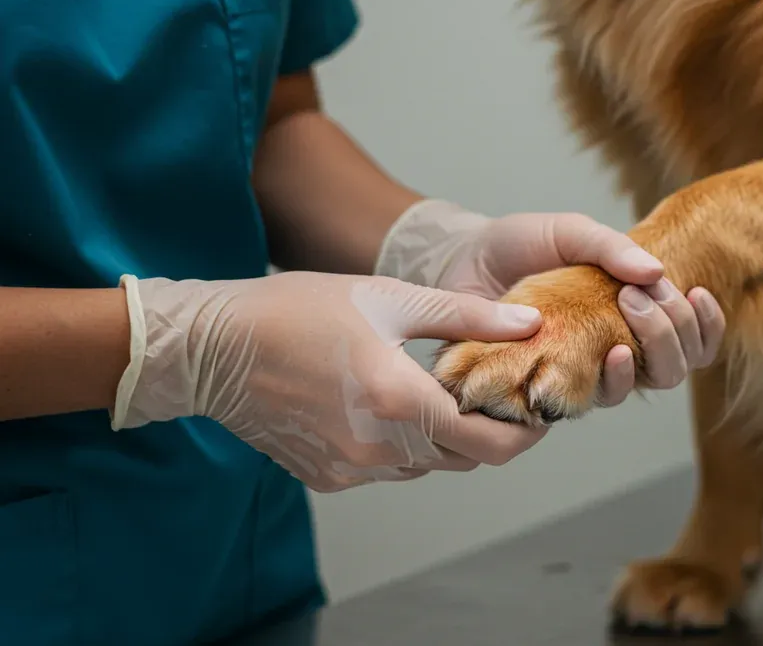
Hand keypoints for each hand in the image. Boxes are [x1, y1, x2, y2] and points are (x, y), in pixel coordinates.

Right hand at [111, 271, 550, 491]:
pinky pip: (387, 468)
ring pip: (426, 465)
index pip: (493, 445)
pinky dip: (402, 443)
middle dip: (489, 430)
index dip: (526, 432)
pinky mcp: (328, 477)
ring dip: (444, 437)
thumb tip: (530, 321)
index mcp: (401, 404)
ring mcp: (351, 470)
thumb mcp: (392, 299)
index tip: (536, 406)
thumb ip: (468, 315)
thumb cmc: (299, 311)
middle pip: (465, 458)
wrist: (211, 349)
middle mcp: (380, 450)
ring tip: (441, 391)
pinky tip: (388, 402)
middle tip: (495, 391)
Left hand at [375, 200, 725, 404]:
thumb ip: (610, 247)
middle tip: (641, 297)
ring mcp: (587, 372)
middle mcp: (616, 348)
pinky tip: (611, 353)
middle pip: (676, 366)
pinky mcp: (554, 390)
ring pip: (645, 385)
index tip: (696, 292)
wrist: (460, 262)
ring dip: (652, 349)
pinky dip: (614, 378)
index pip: (692, 337)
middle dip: (673, 331)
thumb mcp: (568, 232)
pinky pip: (597, 400)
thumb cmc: (518, 247)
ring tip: (626, 316)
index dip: (707, 325)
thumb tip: (658, 272)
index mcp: (631, 313)